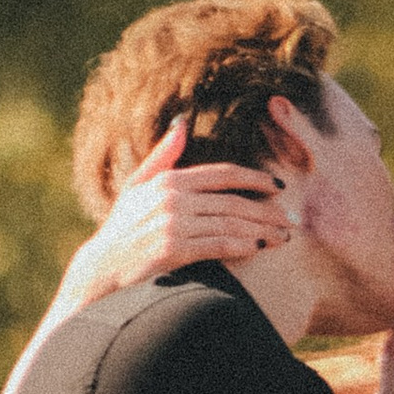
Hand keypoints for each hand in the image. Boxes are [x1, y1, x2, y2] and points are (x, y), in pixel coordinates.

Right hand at [58, 117, 290, 311]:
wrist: (100, 269)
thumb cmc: (121, 228)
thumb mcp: (137, 186)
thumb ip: (162, 156)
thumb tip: (182, 124)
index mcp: (169, 180)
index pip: (222, 174)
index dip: (255, 178)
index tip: (279, 186)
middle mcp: (172, 198)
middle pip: (233, 201)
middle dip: (268, 210)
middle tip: (292, 218)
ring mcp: (171, 224)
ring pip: (229, 223)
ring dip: (261, 230)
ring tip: (283, 237)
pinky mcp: (171, 249)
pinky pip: (216, 245)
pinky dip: (241, 246)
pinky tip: (258, 248)